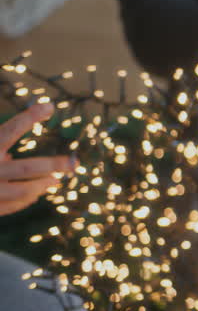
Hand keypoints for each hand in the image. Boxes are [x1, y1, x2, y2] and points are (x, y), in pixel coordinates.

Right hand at [0, 102, 72, 216]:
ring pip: (24, 189)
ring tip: (57, 179)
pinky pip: (13, 205)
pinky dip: (27, 198)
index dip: (29, 117)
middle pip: (28, 167)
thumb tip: (19, 135)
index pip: (9, 130)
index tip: (50, 106)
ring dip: (44, 184)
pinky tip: (37, 192)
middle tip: (74, 162)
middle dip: (54, 164)